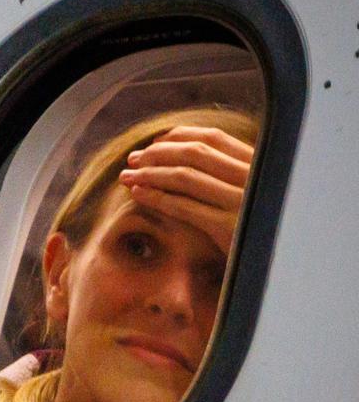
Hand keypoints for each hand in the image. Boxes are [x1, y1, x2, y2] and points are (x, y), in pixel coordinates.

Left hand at [118, 125, 253, 256]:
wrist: (275, 265)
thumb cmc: (255, 228)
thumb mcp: (248, 193)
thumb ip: (227, 172)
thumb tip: (181, 150)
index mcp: (258, 163)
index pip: (213, 138)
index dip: (178, 137)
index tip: (153, 143)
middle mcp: (252, 178)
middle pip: (194, 154)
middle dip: (157, 153)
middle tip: (132, 160)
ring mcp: (242, 202)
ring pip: (185, 177)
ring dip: (149, 174)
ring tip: (127, 177)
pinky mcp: (229, 227)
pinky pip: (184, 207)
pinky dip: (157, 197)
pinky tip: (139, 194)